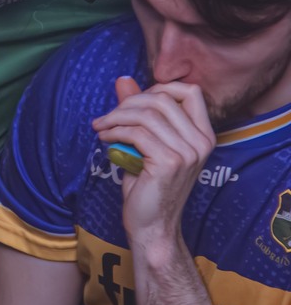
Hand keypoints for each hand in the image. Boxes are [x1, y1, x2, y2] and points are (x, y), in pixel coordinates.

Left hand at [92, 76, 214, 246]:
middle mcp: (201, 142)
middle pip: (162, 98)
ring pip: (146, 114)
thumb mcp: (146, 142)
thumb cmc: (148, 183)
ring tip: (101, 127)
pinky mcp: (169, 163)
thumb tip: (123, 79)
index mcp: (203, 135)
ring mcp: (188, 153)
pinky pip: (136, 133)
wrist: (153, 224)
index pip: (190, 91)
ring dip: (116, 117)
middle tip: (108, 117)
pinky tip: (104, 139)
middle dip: (128, 103)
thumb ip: (139, 112)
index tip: (134, 103)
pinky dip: (114, 131)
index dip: (158, 89)